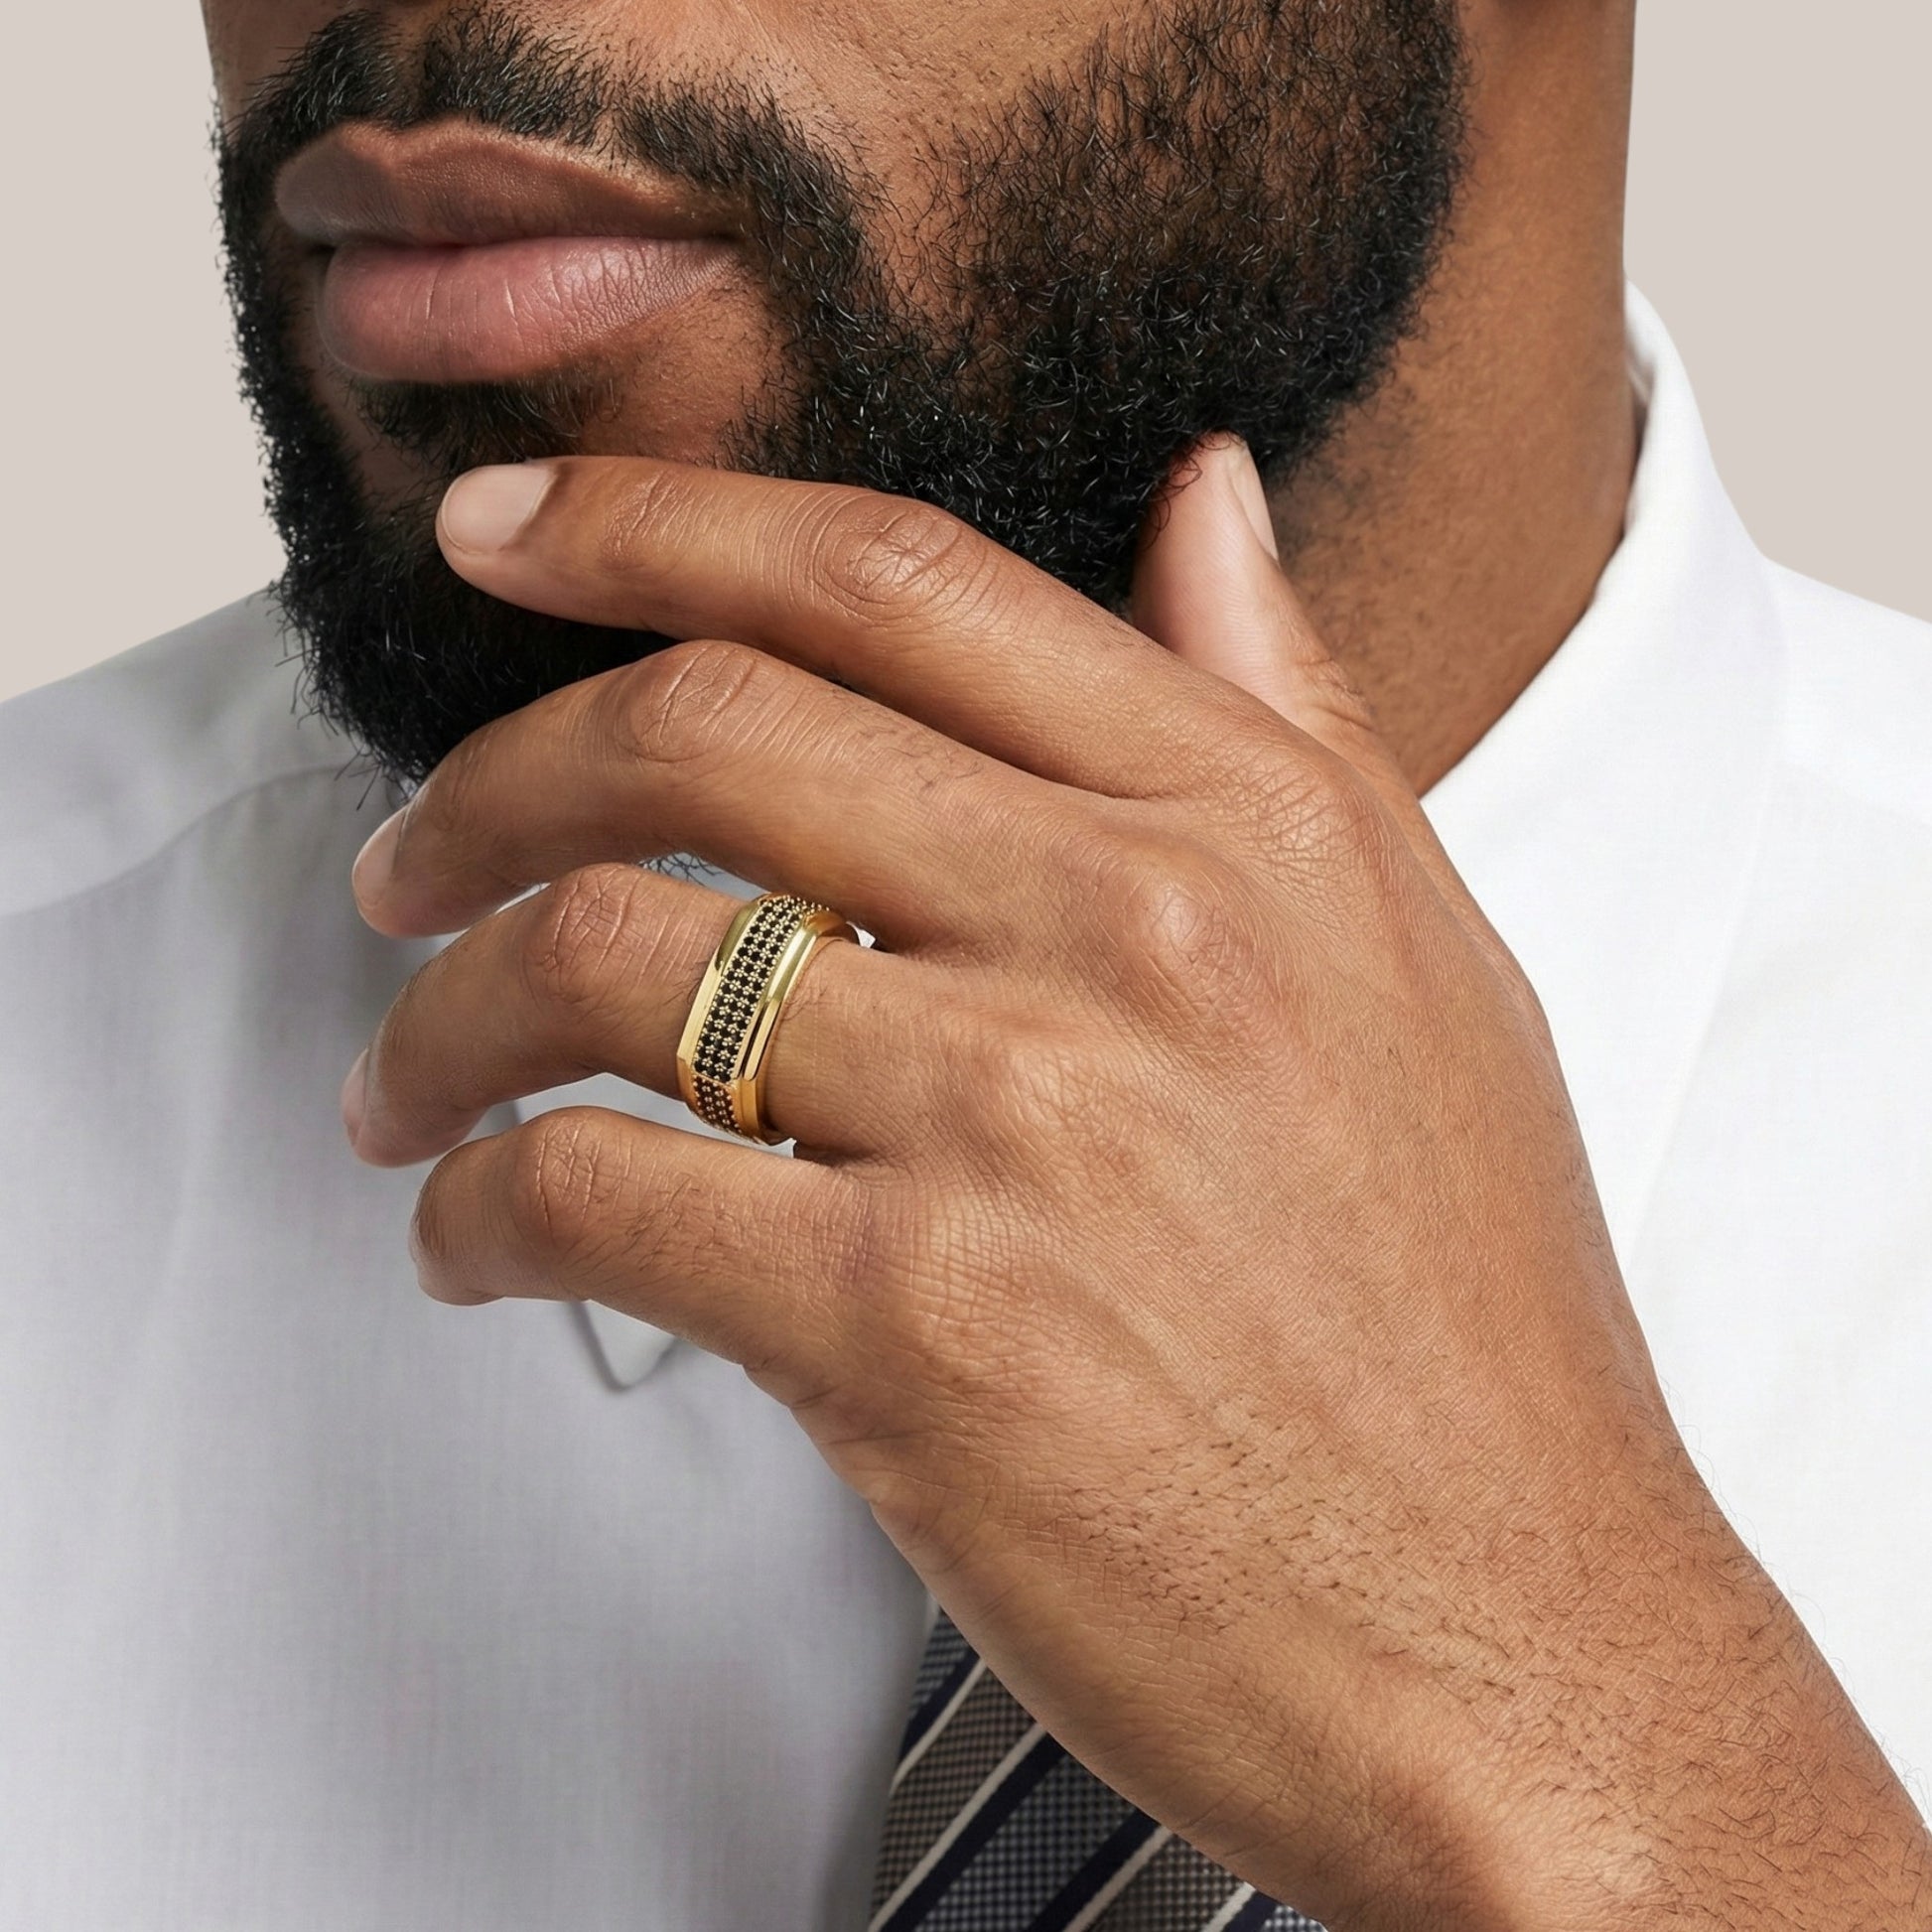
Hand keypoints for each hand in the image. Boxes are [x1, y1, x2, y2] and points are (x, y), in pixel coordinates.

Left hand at [344, 440, 1930, 1928]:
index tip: (510, 533)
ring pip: (604, 954)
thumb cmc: (1466, 1323)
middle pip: (700, 730)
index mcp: (1244, 819)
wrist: (1511, 1635)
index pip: (888, 579)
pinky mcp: (912, 1331)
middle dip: (491, 777)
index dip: (653, 523)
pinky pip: (595, 1196)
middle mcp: (1126, 927)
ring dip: (445, 1009)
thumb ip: (1288, 708)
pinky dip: (477, 1204)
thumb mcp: (1423, 956)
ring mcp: (1013, 1121)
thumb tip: (1206, 501)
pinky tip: (473, 1236)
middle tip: (412, 856)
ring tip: (410, 1075)